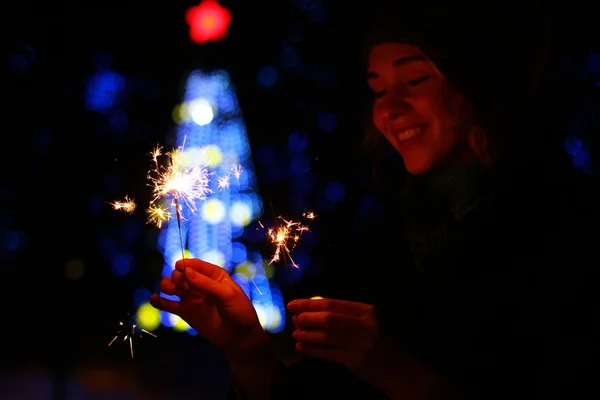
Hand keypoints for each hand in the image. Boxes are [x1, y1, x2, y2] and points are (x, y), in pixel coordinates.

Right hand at [151, 258, 266, 354]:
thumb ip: (207, 284)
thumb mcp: (227, 295)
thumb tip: (187, 272)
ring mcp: (191, 297)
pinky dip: (159, 301)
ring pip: (172, 286)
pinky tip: (155, 299)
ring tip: (170, 290)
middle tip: (184, 287)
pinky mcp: (184, 311)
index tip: (179, 267)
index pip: (196, 265)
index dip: (186, 264)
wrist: (238, 336)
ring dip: (167, 285)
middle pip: (181, 274)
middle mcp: (200, 283)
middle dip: (179, 277)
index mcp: (213, 275)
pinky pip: (168, 304)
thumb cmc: (238, 311)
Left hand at [287, 298, 380, 373]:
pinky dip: (313, 350)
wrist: (401, 369)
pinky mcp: (357, 361)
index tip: (294, 304)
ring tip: (295, 334)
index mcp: (368, 311)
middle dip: (307, 318)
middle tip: (294, 319)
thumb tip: (314, 307)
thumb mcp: (371, 322)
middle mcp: (366, 325)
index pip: (333, 304)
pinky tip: (302, 347)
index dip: (310, 303)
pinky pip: (329, 353)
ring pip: (327, 337)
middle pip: (329, 319)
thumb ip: (347, 314)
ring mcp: (362, 344)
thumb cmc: (383, 342)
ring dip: (308, 335)